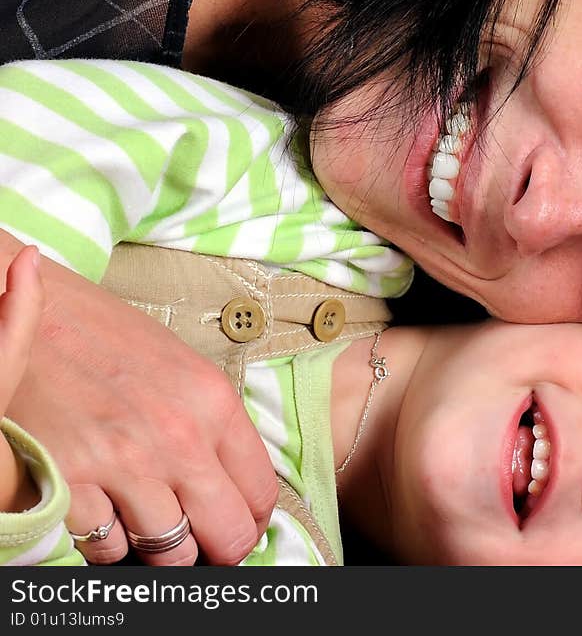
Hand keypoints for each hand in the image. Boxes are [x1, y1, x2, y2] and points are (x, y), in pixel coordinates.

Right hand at [1, 233, 277, 565]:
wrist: (34, 313)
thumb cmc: (109, 337)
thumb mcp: (184, 369)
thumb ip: (213, 428)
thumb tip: (232, 486)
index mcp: (214, 403)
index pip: (261, 493)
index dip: (254, 521)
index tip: (240, 526)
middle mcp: (178, 438)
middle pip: (228, 535)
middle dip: (220, 549)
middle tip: (204, 544)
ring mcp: (124, 465)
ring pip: (170, 554)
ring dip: (162, 549)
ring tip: (150, 526)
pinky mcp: (69, 484)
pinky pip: (107, 549)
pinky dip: (108, 541)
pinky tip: (105, 511)